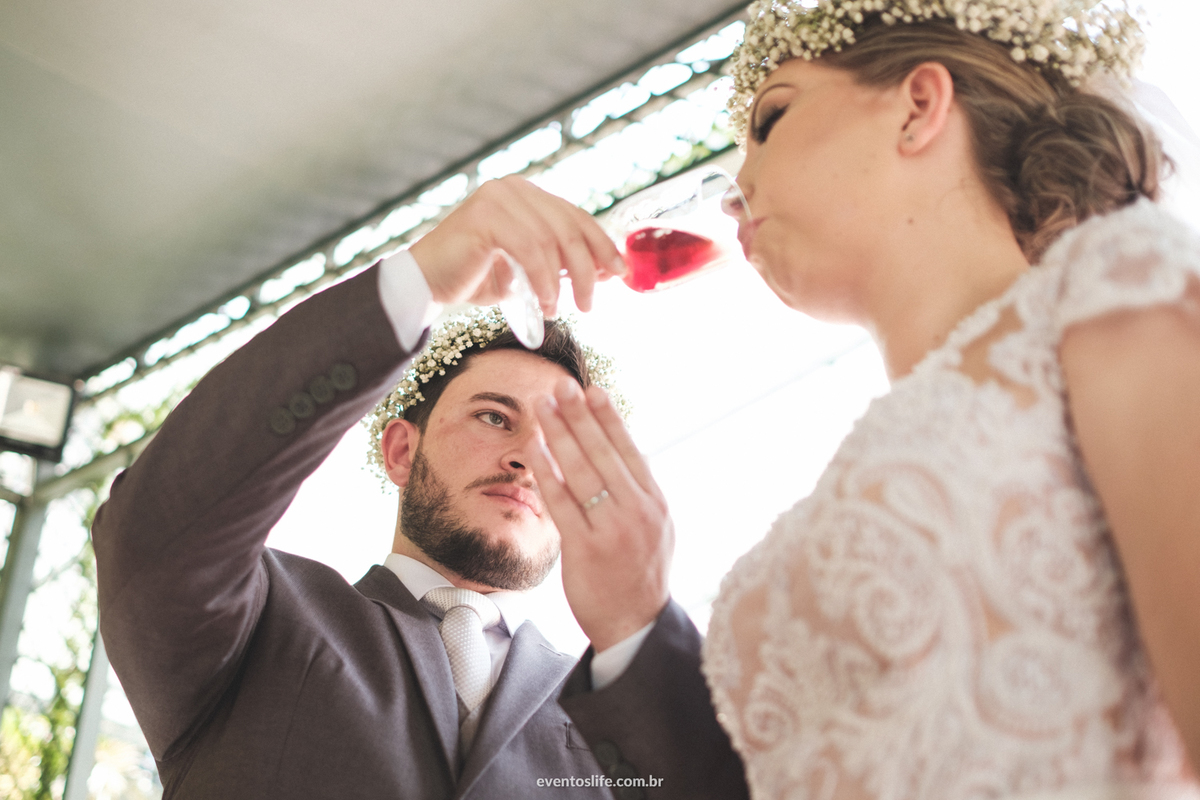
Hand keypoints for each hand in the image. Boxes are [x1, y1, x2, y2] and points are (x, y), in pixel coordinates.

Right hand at [408, 176, 624, 314]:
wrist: (426, 283)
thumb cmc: (477, 277)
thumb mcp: (529, 271)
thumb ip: (562, 265)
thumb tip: (607, 271)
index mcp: (527, 194)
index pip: (576, 216)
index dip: (602, 244)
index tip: (620, 272)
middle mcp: (514, 189)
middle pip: (569, 228)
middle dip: (588, 268)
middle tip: (591, 303)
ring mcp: (498, 198)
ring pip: (552, 240)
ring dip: (563, 281)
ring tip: (561, 310)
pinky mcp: (484, 216)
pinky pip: (529, 249)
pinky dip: (543, 280)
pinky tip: (545, 304)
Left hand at [528, 379, 673, 652]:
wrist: (636, 627)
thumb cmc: (639, 574)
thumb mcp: (654, 529)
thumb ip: (637, 493)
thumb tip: (618, 451)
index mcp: (656, 504)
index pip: (630, 451)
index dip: (609, 418)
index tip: (593, 389)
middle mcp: (638, 512)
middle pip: (604, 453)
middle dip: (580, 415)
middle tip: (561, 385)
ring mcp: (613, 530)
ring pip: (582, 471)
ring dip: (560, 433)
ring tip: (543, 405)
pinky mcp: (587, 548)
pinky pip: (563, 502)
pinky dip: (548, 471)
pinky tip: (535, 448)